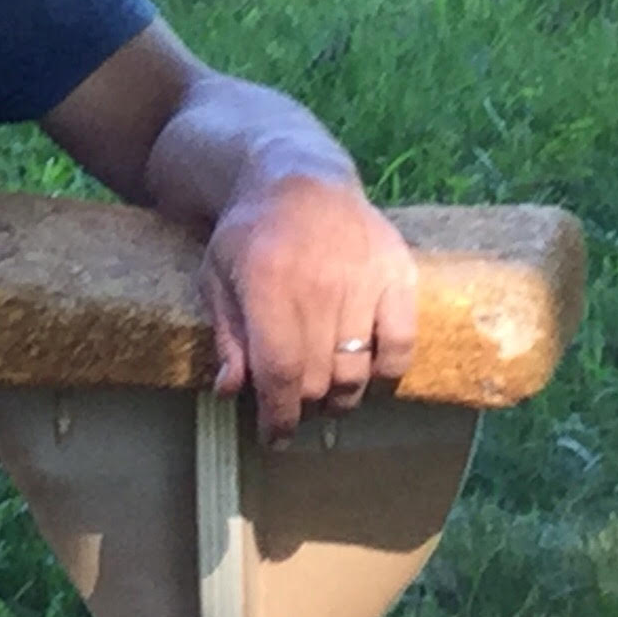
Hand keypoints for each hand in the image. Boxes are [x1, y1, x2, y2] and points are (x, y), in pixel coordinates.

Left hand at [203, 171, 416, 446]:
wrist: (298, 179)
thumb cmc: (249, 234)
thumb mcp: (217, 278)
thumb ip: (226, 336)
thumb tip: (231, 392)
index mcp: (267, 284)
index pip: (279, 372)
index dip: (278, 415)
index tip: (274, 437)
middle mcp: (319, 284)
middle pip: (317, 377)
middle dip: (303, 405)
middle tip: (295, 407)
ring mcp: (364, 278)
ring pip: (356, 369)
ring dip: (341, 396)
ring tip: (327, 395)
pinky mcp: (397, 273)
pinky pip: (400, 342)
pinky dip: (386, 370)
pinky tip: (368, 374)